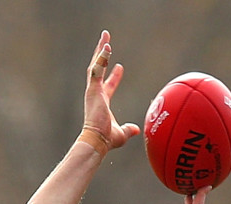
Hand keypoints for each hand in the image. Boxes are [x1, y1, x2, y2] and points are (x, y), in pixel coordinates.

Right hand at [81, 30, 139, 152]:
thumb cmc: (107, 140)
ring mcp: (93, 90)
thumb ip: (129, 130)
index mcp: (102, 102)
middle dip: (102, 54)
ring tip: (106, 36)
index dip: (114, 76)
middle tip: (106, 40)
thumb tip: (137, 130)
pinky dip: (101, 58)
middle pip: (98, 69)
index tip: (120, 66)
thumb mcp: (122, 134)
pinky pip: (96, 69)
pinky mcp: (92, 89)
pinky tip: (107, 47)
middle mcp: (96, 94)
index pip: (108, 85)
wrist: (98, 140)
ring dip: (101, 50)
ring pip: (96, 65)